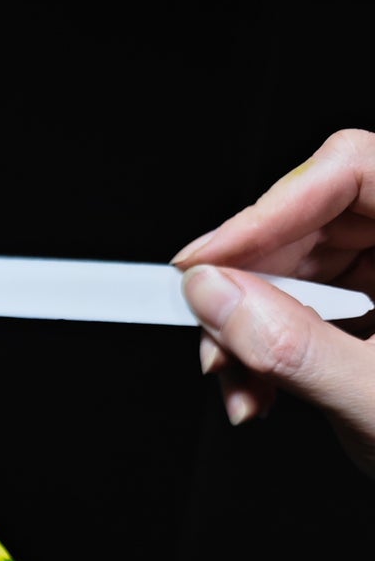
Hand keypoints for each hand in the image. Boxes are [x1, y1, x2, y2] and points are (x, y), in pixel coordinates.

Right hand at [170, 127, 374, 478]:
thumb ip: (294, 345)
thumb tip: (215, 292)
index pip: (354, 171)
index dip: (269, 209)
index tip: (205, 261)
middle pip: (317, 220)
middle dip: (249, 284)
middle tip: (211, 332)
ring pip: (304, 266)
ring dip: (250, 327)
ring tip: (238, 382)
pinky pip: (311, 306)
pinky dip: (272, 348)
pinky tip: (260, 388)